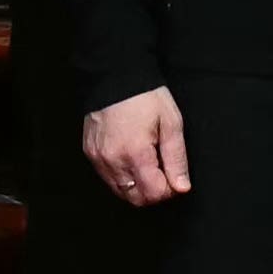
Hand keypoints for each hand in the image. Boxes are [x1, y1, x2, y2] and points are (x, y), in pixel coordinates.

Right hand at [86, 87, 190, 205]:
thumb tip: (182, 187)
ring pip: (121, 192)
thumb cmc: (145, 96)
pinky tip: (131, 159)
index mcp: (136, 153)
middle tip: (163, 172)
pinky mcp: (90, 153)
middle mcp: (113, 160)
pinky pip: (108, 178)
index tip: (175, 177)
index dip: (169, 190)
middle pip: (136, 199)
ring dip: (137, 186)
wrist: (115, 74)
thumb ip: (176, 158)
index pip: (154, 194)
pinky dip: (122, 177)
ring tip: (147, 163)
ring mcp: (99, 158)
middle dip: (153, 192)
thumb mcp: (171, 123)